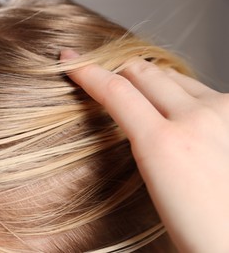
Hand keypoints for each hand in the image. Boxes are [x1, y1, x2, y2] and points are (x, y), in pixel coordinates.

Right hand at [61, 50, 228, 252]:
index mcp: (164, 144)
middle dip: (115, 70)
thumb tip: (121, 106)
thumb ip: (138, 135)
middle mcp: (196, 119)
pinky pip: (192, 84)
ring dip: (145, 78)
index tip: (70, 61)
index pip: (116, 91)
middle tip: (98, 74)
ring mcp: (220, 111)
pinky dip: (173, 88)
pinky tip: (167, 103)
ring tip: (133, 93)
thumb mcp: (150, 181)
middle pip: (141, 71)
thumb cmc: (194, 224)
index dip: (87, 72)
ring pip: (167, 73)